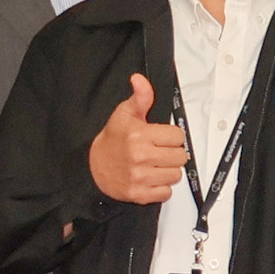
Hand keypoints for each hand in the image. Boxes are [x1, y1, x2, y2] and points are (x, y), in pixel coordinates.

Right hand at [92, 73, 188, 205]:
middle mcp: (141, 157)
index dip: (172, 136)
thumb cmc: (113, 140)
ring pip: (176, 175)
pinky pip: (166, 192)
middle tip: (159, 151)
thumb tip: (140, 79)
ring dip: (168, 170)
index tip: (162, 137)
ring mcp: (140, 177)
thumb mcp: (124, 114)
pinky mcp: (140, 194)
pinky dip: (161, 187)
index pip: (178, 136)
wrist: (94, 166)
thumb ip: (140, 97)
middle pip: (180, 156)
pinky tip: (151, 178)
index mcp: (140, 135)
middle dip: (172, 153)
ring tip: (154, 164)